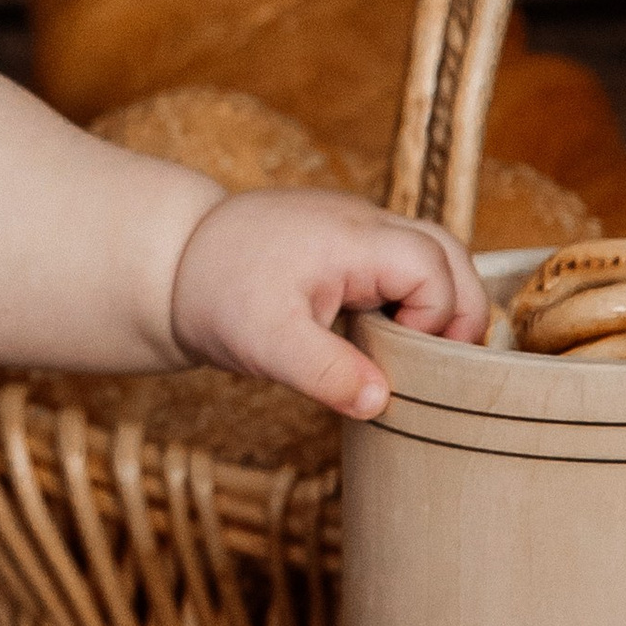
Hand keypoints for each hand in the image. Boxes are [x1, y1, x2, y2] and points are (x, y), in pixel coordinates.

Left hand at [169, 189, 486, 420]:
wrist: (168, 262)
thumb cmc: (215, 297)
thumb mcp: (265, 344)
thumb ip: (325, 373)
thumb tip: (380, 403)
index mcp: (353, 238)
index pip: (434, 271)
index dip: (435, 319)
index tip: (400, 359)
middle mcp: (363, 222)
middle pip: (448, 253)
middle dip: (457, 308)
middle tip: (434, 364)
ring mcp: (354, 226)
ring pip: (430, 252)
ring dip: (436, 300)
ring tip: (414, 351)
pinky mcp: (343, 240)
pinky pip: (400, 260)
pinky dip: (408, 294)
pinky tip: (383, 334)